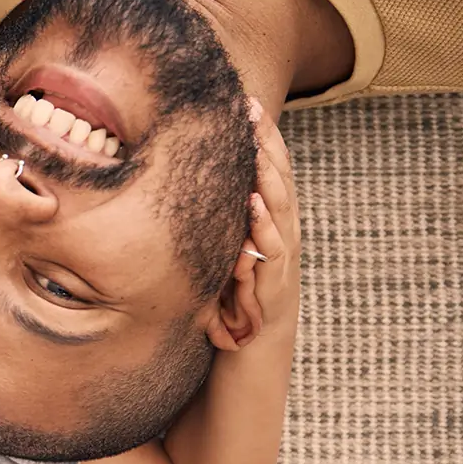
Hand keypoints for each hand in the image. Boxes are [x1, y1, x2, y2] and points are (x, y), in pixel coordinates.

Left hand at [226, 100, 302, 346]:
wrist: (253, 359)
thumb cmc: (232, 303)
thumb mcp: (221, 254)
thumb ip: (215, 224)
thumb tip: (182, 188)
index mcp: (269, 228)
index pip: (267, 174)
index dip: (260, 139)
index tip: (245, 103)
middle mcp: (280, 239)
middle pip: (278, 183)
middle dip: (266, 146)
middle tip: (252, 110)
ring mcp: (280, 263)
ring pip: (280, 212)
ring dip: (268, 178)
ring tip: (257, 146)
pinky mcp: (273, 289)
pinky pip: (270, 254)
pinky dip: (262, 229)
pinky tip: (252, 206)